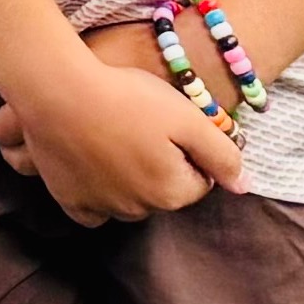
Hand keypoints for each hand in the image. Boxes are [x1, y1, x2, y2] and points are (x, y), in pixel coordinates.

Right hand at [0, 25, 245, 225]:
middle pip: (163, 192)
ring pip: (129, 201)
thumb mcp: (187, 118)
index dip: (190, 151)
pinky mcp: (70, 201)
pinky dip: (98, 195)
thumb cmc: (128, 98)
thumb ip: (222, 155)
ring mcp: (102, 208)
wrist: (59, 92)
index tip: (170, 125)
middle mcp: (140, 210)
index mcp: (172, 192)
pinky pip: (93, 211)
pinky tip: (94, 167)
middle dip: (160, 166)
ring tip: (115, 138)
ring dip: (130, 180)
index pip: (198, 181)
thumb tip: (244, 186)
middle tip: (141, 126)